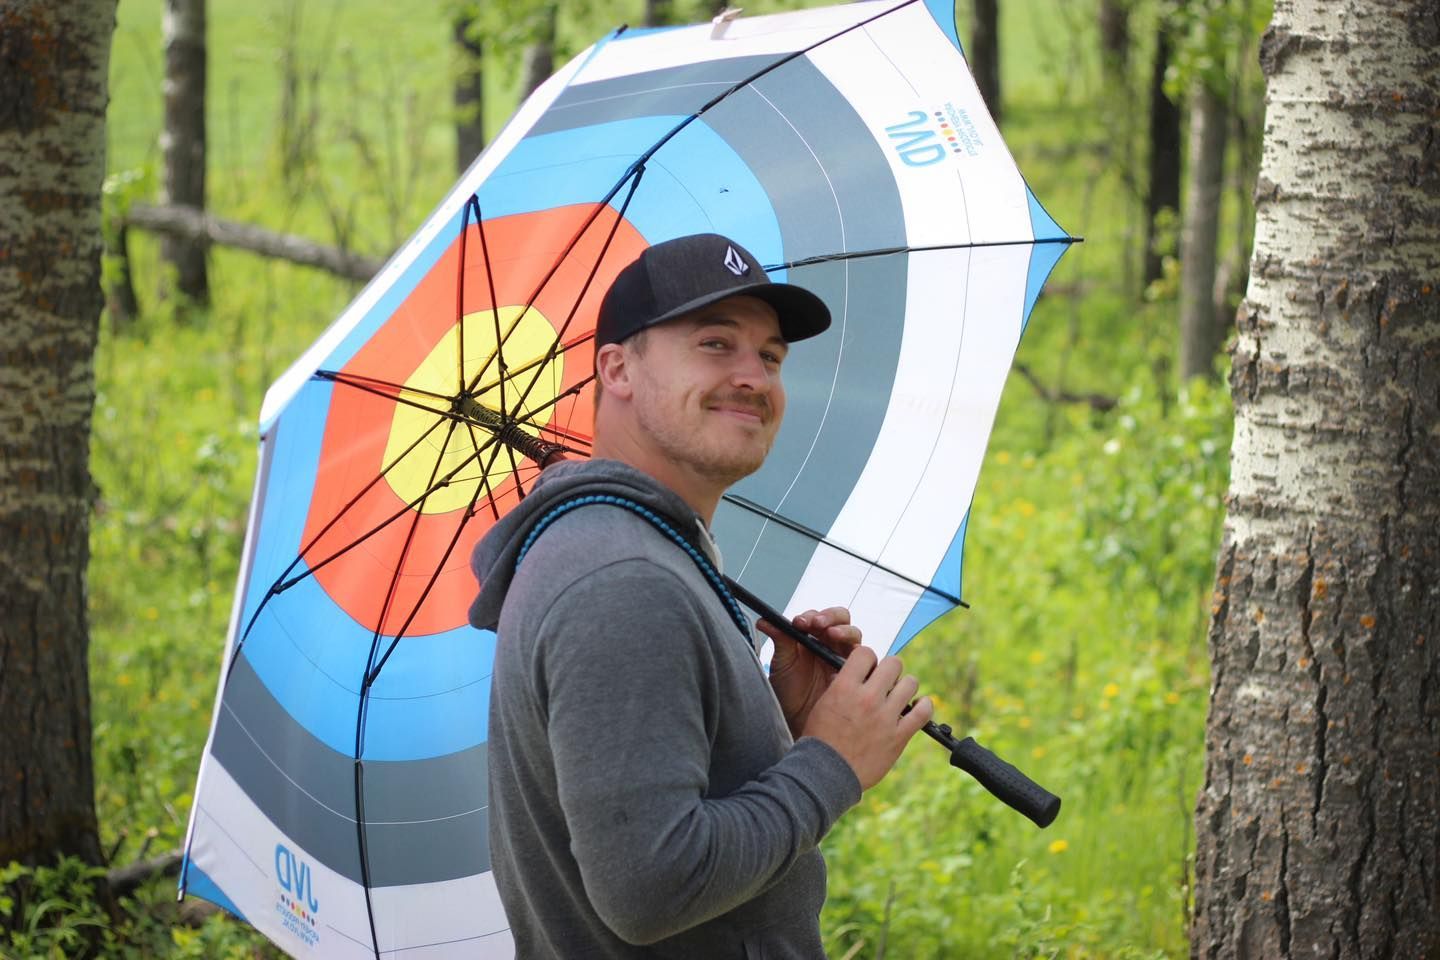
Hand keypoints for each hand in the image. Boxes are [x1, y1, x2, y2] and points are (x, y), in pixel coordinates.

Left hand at [758, 607, 859, 738]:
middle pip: (841, 620)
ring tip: (832, 635)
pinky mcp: (855, 674)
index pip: (818, 618)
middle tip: (818, 624)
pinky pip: (863, 660)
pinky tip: (843, 662)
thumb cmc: (789, 693)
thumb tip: (764, 620)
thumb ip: (779, 640)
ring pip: (853, 636)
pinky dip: (857, 656)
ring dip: (844, 631)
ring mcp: (844, 658)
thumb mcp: (782, 665)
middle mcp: (830, 645)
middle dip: (831, 618)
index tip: (800, 623)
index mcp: (812, 638)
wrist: (797, 723)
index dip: (812, 616)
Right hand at [799, 646, 932, 790]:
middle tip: (886, 681)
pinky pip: (923, 712)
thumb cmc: (820, 741)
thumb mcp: (822, 705)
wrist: (827, 775)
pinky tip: (918, 706)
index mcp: (845, 687)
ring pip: (911, 683)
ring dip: (906, 686)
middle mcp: (868, 698)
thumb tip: (853, 673)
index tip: (868, 668)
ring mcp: (885, 717)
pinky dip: (924, 706)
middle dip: (890, 669)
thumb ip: (840, 686)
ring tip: (900, 695)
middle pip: (893, 663)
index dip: (868, 658)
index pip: (866, 653)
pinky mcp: (899, 736)